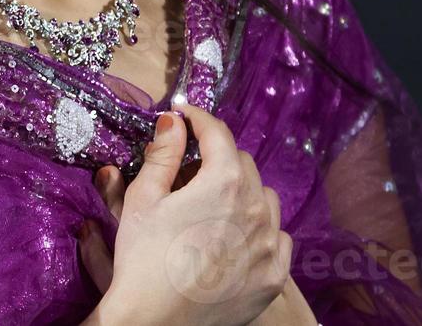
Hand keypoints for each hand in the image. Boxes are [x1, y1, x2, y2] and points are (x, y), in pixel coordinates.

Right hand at [78, 106, 291, 325]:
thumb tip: (175, 121)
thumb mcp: (143, 198)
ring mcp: (269, 244)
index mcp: (224, 182)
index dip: (198, 119)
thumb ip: (163, 153)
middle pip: (243, 163)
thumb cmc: (143, 259)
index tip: (184, 117)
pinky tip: (236, 240)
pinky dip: (260, 232)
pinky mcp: (275, 276)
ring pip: (265, 199)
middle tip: (190, 170)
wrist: (155, 323)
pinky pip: (278, 239)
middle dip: (217, 159)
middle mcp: (256, 208)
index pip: (218, 133)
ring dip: (243, 194)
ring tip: (215, 207)